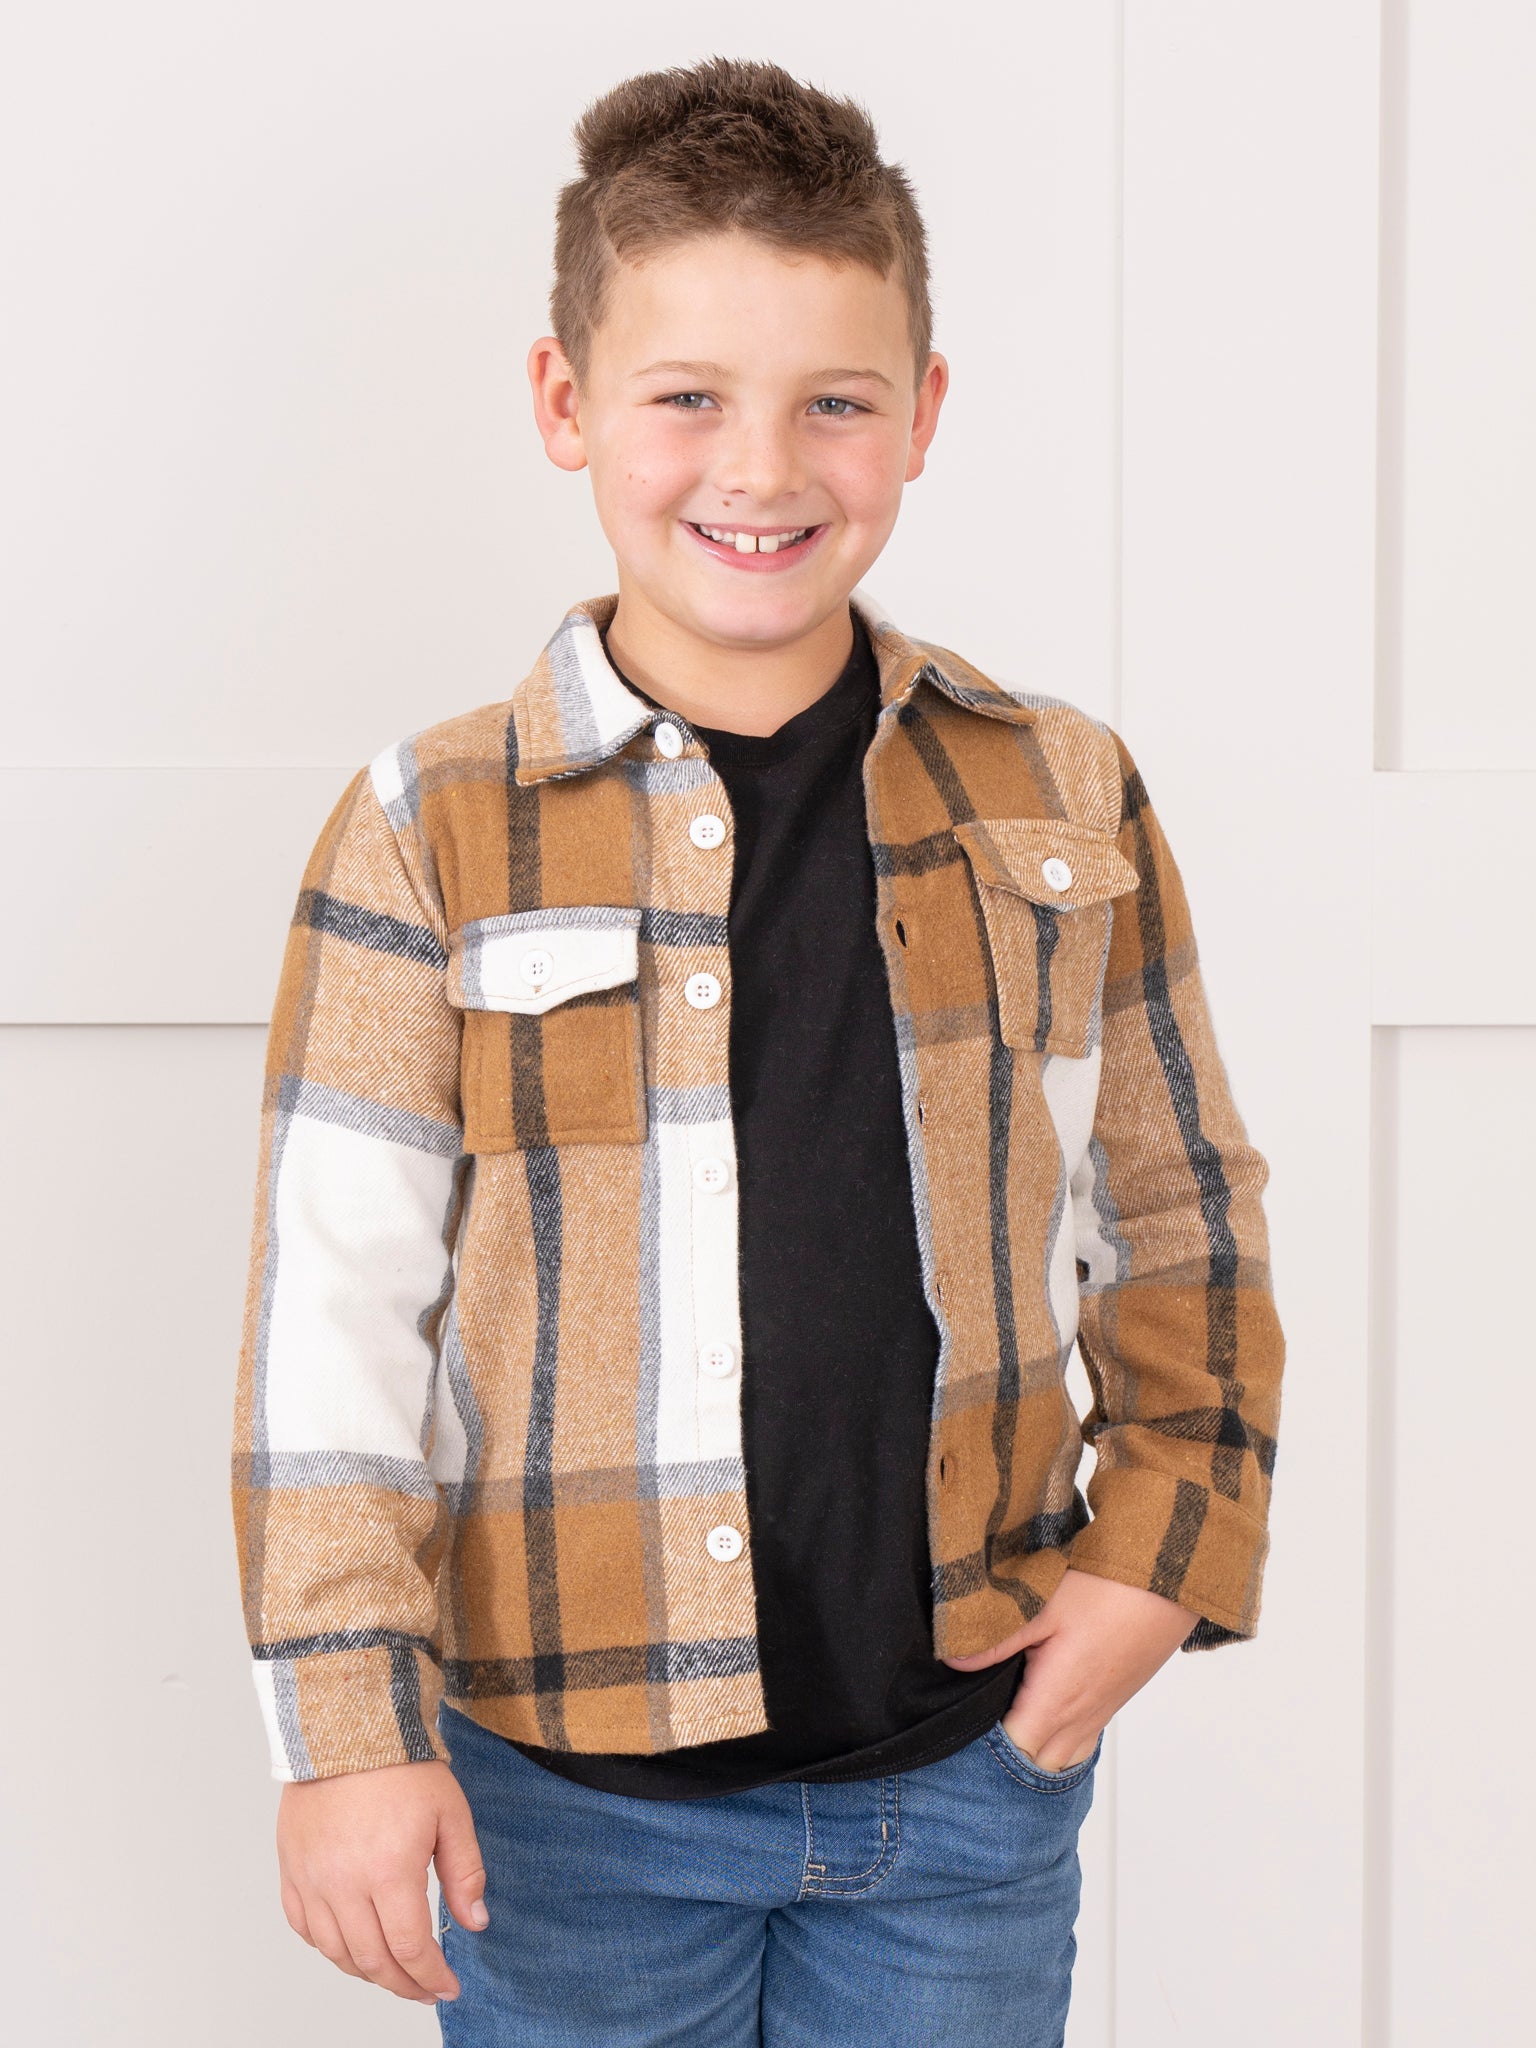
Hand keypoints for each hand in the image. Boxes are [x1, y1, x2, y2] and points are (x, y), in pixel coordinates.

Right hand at [276, 1758, 487, 2005]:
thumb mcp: (451, 1813)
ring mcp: (311, 1879)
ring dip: (366, 1972)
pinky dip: (328, 1947)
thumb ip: (465, 1872)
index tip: (448, 1985)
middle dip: (403, 1984)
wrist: (347, 1726)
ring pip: (335, 1952)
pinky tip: (350, 1946)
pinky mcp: (291, 1870)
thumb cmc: (402, 1766)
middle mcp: (344, 1884)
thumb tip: (476, 1923)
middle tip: (424, 1988)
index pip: (410, 1948)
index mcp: (388, 1870)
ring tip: (393, 1973)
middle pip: (372, 1960)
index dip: (431, 1976)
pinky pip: (303, 1928)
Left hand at [942, 1567, 1199, 1772]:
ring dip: (1033, 1752)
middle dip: (1005, 1758)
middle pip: (1036, 1765)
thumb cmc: (1108, 1590)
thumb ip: (995, 1641)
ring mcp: (1100, 1712)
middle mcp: (1080, 1717)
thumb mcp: (1041, 1606)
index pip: (1014, 1752)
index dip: (983, 1748)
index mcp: (1057, 1700)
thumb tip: (952, 1661)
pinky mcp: (1112, 1700)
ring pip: (1062, 1759)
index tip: (961, 1726)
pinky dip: (1057, 1741)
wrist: (1167, 1581)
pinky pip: (1081, 1740)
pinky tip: (1043, 1715)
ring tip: (1005, 1725)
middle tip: (975, 1728)